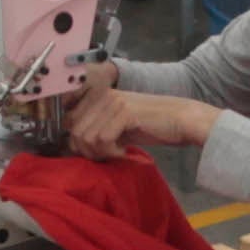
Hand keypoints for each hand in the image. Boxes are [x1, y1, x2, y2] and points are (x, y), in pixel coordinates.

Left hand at [63, 80, 217, 154]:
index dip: (78, 142)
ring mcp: (112, 101)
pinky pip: (102, 140)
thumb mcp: (117, 125)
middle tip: (108, 155)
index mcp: (97, 95)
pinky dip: (112, 152)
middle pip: (74, 131)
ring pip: (85, 137)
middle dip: (88, 151)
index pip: (68, 122)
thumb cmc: (151, 125)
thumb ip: (95, 129)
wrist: (181, 120)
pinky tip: (125, 151)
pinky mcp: (124, 112)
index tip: (97, 151)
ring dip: (100, 153)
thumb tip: (72, 145)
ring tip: (118, 152)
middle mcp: (102, 94)